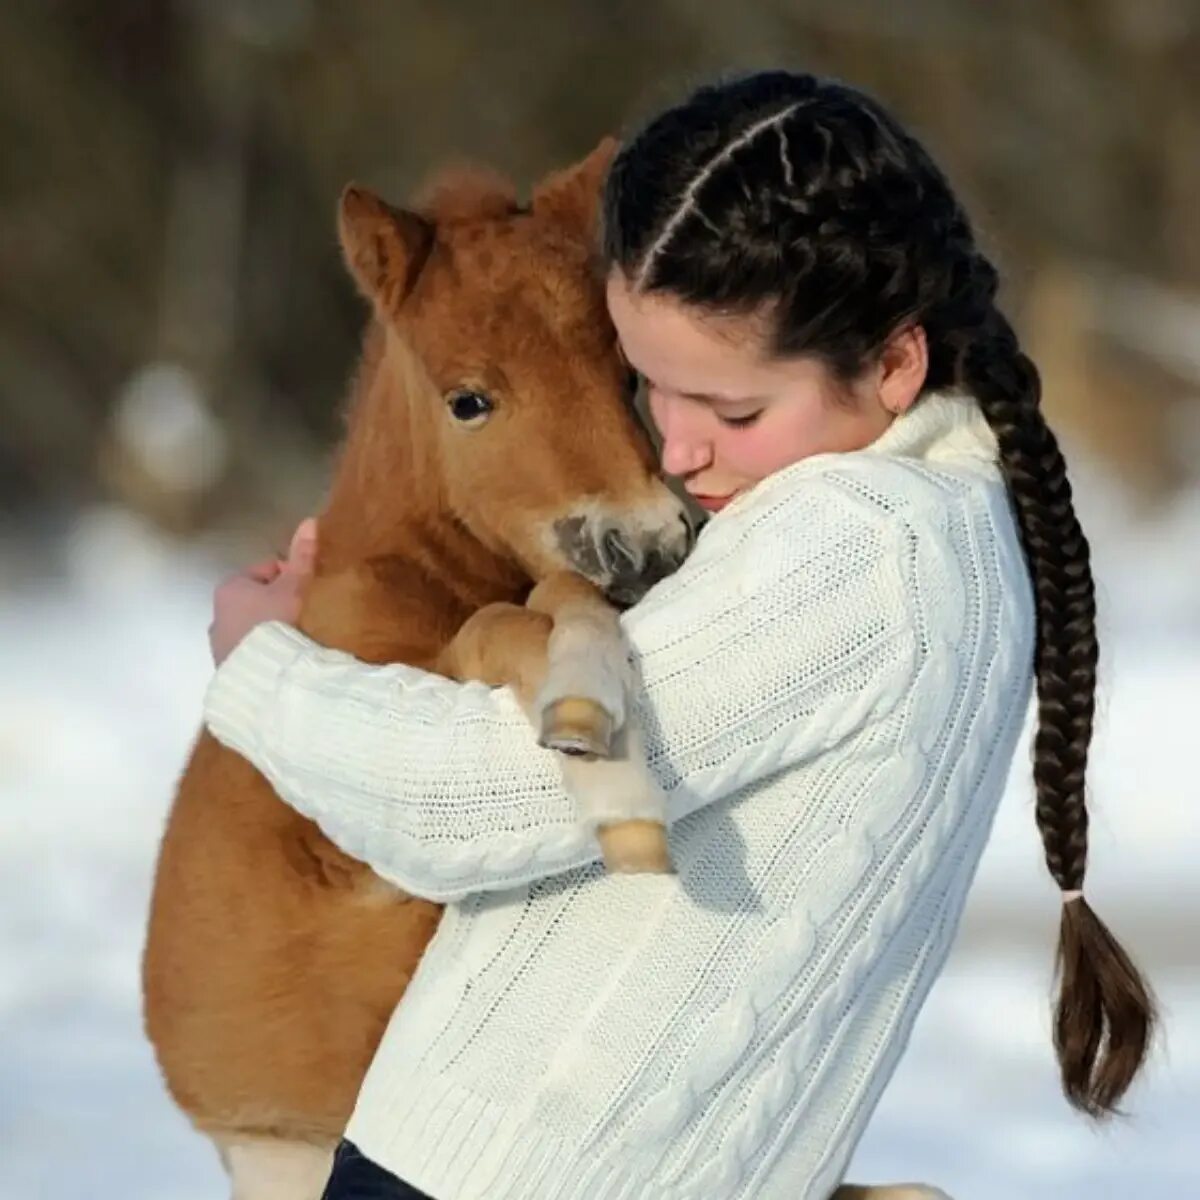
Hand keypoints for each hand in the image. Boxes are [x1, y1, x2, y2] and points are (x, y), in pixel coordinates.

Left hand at [209, 518, 318, 665]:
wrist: (267, 682)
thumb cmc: (280, 624)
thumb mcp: (296, 587)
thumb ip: (302, 556)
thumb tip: (310, 521)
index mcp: (230, 588)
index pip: (267, 570)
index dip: (293, 576)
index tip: (311, 589)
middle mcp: (218, 615)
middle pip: (260, 601)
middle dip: (282, 605)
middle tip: (312, 614)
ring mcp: (222, 648)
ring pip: (256, 628)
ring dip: (275, 631)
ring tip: (303, 640)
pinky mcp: (231, 673)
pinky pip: (255, 653)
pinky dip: (270, 652)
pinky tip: (290, 660)